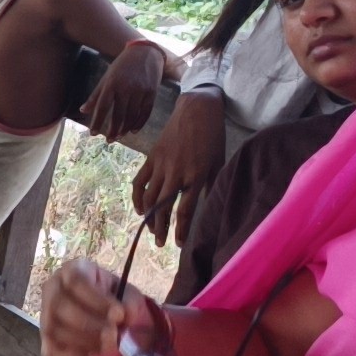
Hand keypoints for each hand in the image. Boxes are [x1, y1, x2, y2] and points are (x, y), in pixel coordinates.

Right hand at [38, 256, 164, 355]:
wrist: (106, 315)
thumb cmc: (114, 299)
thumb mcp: (128, 294)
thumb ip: (130, 303)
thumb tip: (127, 315)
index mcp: (73, 270)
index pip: (76, 281)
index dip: (96, 300)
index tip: (119, 315)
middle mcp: (52, 289)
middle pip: (60, 307)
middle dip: (89, 325)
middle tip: (113, 335)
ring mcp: (45, 316)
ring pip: (55, 330)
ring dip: (85, 342)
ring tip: (109, 346)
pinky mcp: (45, 341)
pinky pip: (51, 354)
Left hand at [82, 39, 170, 140]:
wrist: (145, 53)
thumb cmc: (122, 66)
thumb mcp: (106, 77)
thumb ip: (96, 95)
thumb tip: (83, 111)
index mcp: (112, 84)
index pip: (103, 106)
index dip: (97, 121)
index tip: (92, 133)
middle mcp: (126, 88)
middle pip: (119, 114)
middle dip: (113, 129)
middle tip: (108, 140)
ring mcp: (140, 91)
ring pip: (132, 115)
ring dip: (125, 128)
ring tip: (119, 136)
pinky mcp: (152, 93)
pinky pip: (145, 112)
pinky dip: (139, 123)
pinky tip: (133, 130)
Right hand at [129, 98, 223, 244]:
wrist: (197, 110)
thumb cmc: (212, 137)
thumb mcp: (217, 162)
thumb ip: (209, 185)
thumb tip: (205, 206)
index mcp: (196, 176)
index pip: (185, 209)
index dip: (180, 230)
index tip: (178, 244)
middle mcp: (176, 173)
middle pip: (163, 207)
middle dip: (160, 228)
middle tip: (159, 243)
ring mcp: (161, 165)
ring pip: (150, 197)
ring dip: (149, 217)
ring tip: (151, 230)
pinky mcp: (151, 158)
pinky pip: (139, 181)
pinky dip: (137, 197)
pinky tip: (140, 209)